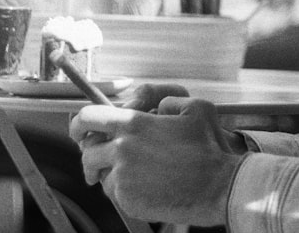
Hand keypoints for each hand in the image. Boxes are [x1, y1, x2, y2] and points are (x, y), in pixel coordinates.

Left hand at [70, 96, 246, 225]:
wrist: (219, 187)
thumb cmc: (210, 149)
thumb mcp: (196, 108)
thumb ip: (169, 99)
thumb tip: (156, 107)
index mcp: (134, 123)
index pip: (88, 118)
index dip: (79, 123)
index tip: (78, 130)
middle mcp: (122, 149)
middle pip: (87, 151)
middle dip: (91, 154)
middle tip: (101, 160)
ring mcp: (124, 176)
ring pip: (100, 175)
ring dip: (109, 174)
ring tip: (130, 175)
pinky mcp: (128, 200)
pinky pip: (114, 194)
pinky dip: (123, 191)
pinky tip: (144, 187)